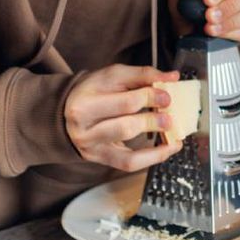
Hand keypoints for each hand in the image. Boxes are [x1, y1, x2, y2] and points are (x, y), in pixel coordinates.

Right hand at [64, 66, 181, 171]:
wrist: (67, 112)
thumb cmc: (94, 91)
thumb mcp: (114, 76)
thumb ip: (143, 75)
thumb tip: (172, 77)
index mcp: (86, 101)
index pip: (125, 101)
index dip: (151, 97)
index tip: (167, 95)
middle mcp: (84, 126)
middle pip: (125, 126)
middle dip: (152, 120)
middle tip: (170, 116)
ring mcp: (91, 145)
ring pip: (126, 147)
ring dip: (155, 143)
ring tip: (172, 135)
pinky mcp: (100, 158)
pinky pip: (129, 163)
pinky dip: (152, 158)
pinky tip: (167, 149)